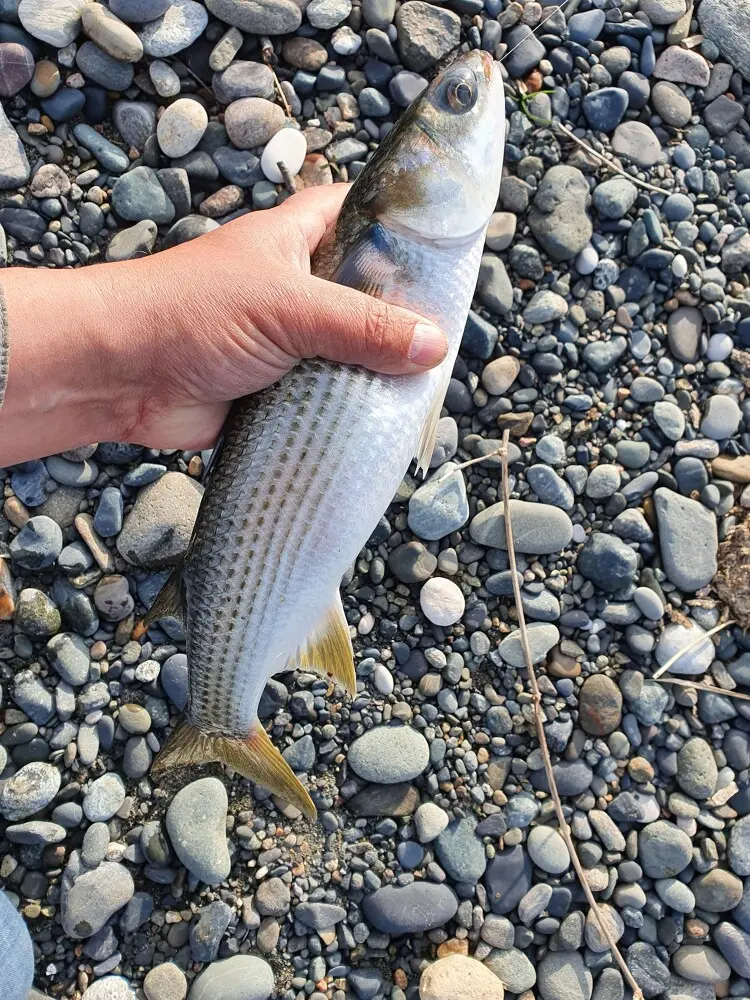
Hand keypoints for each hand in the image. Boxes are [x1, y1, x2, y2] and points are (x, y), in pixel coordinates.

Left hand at [0, 184, 445, 465]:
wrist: (121, 376)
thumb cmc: (193, 313)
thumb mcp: (290, 307)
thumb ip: (363, 326)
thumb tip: (433, 345)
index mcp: (298, 239)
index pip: (360, 214)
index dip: (401, 225)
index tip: (447, 248)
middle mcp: (297, 286)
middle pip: (366, 293)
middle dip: (400, 315)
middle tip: (446, 335)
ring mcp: (288, 340)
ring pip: (349, 351)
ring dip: (375, 371)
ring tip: (424, 386)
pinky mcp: (277, 389)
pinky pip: (326, 397)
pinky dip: (347, 409)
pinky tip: (382, 422)